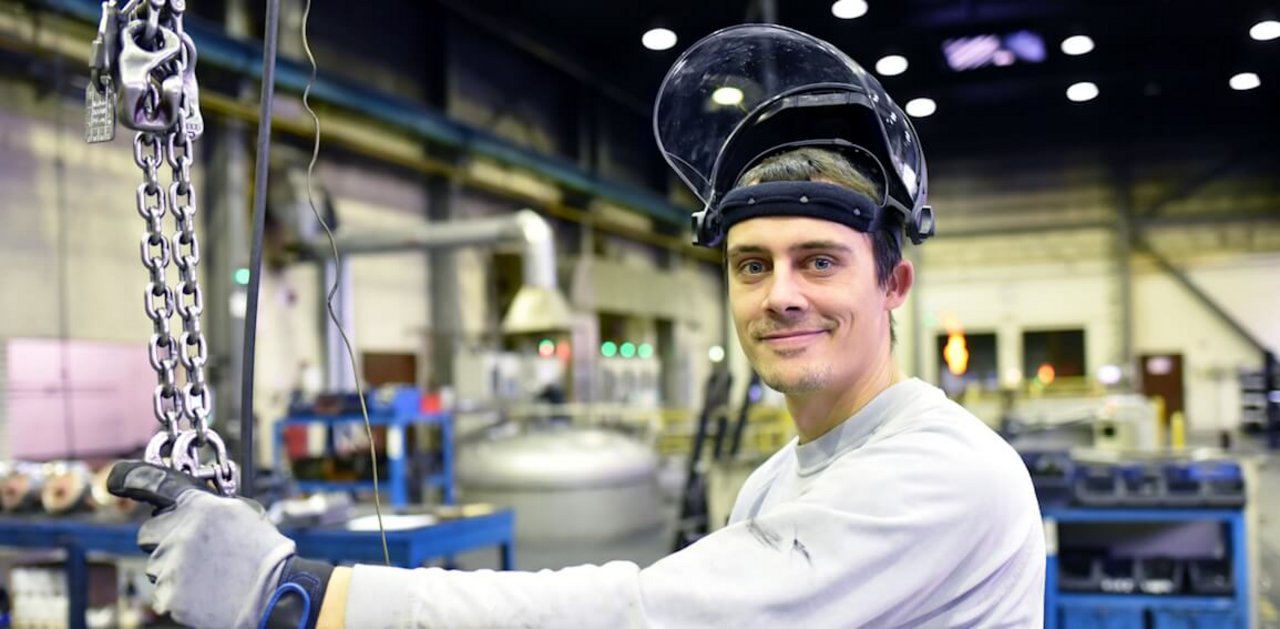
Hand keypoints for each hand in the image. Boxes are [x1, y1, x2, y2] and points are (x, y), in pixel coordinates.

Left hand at [108, 462, 332, 627]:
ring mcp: (169, 566)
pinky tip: (207, 593)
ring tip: (211, 576)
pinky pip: (164, 593)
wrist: (274, 594)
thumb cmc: (265, 553)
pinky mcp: (167, 597)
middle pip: (148, 533)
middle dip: (163, 539)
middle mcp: (177, 532)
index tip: (116, 478)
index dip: (131, 478)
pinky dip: (181, 595)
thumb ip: (211, 507)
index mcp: (198, 506)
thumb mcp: (244, 514)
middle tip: (191, 550)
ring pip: (157, 566)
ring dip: (176, 569)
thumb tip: (194, 507)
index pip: (154, 484)